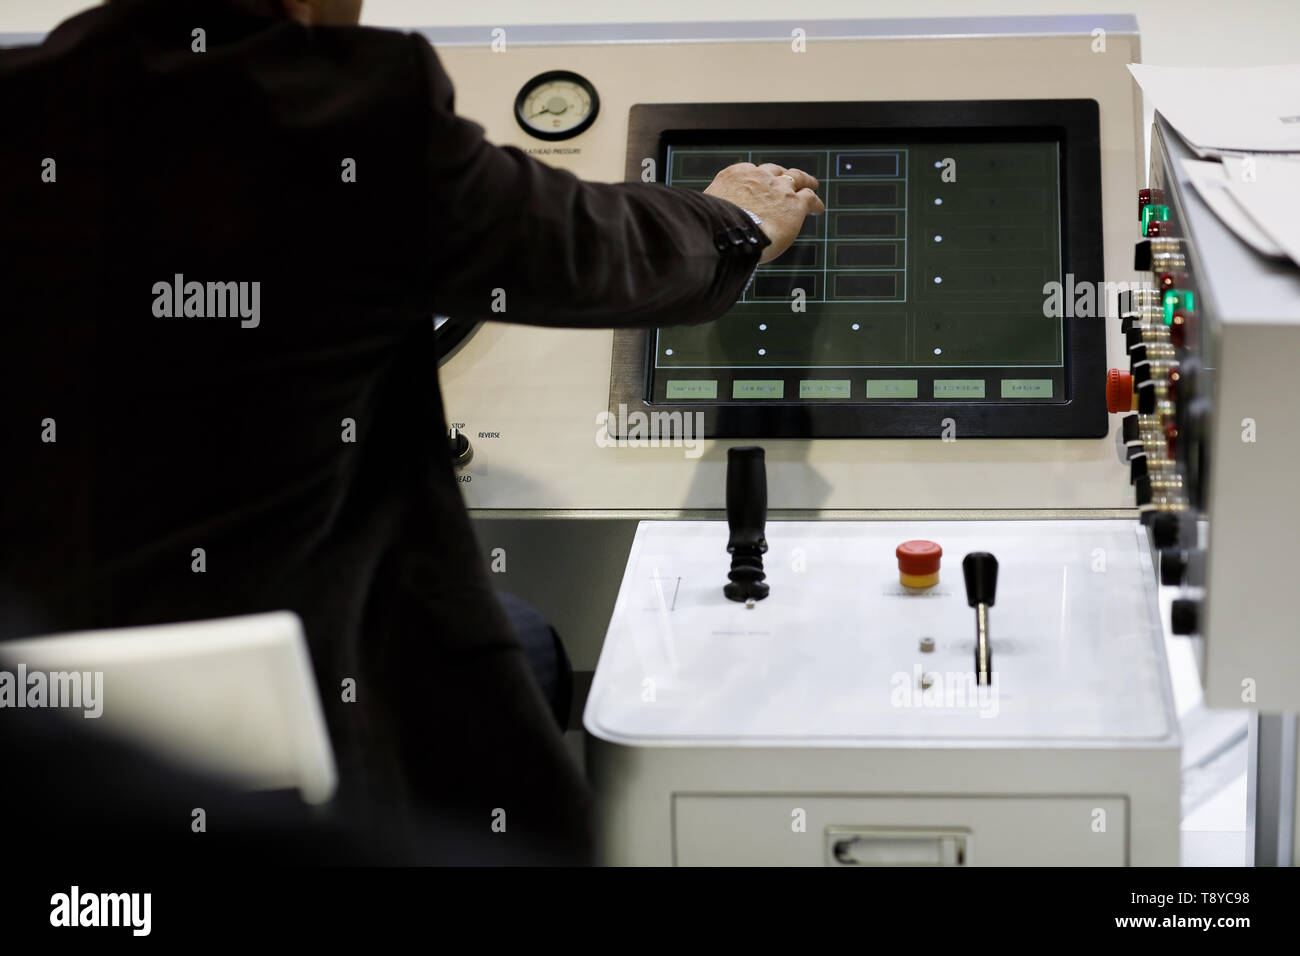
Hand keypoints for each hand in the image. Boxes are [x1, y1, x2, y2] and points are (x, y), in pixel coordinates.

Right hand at [704, 163, 824, 262]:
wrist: (728, 234)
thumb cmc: (712, 228)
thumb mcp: (706, 211)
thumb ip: (714, 211)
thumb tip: (706, 223)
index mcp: (734, 176)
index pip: (750, 172)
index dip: (757, 179)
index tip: (759, 185)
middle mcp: (758, 177)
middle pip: (774, 171)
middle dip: (781, 175)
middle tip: (787, 181)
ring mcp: (778, 188)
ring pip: (796, 178)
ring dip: (804, 181)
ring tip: (811, 185)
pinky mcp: (794, 204)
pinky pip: (809, 198)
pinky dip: (815, 203)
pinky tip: (818, 209)